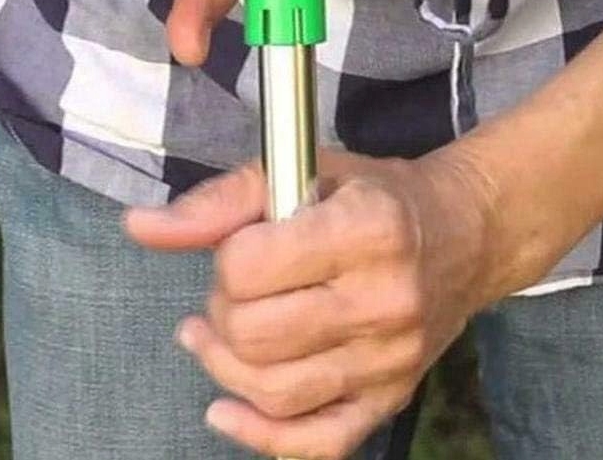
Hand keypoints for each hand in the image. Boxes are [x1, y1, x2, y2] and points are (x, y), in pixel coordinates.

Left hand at [125, 147, 507, 459]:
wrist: (462, 232)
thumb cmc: (375, 193)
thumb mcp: (303, 170)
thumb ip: (218, 200)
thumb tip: (140, 226)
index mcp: (366, 229)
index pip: (248, 267)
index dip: (225, 257)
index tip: (240, 245)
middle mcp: (384, 299)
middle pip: (254, 336)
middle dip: (220, 311)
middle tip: (232, 288)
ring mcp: (390, 358)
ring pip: (274, 392)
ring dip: (222, 364)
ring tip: (212, 334)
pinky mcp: (392, 396)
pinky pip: (317, 442)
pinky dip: (260, 434)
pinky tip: (225, 407)